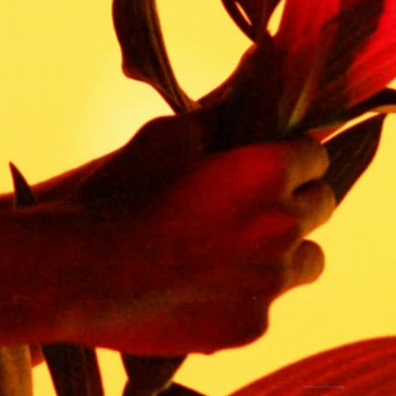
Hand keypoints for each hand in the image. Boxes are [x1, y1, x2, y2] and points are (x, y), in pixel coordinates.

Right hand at [59, 112, 333, 355]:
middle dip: (293, 200)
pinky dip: (245, 296)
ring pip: (307, 262)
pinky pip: (266, 305)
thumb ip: (224, 112)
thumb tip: (260, 67)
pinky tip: (200, 288)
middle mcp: (282, 228)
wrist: (75, 274)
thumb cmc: (118, 192)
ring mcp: (270, 285)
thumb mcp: (169, 136)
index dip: (288, 156)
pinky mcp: (248, 328)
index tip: (263, 161)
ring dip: (283, 252)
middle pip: (320, 207)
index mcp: (268, 173)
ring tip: (230, 250)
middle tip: (245, 203)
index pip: (315, 155)